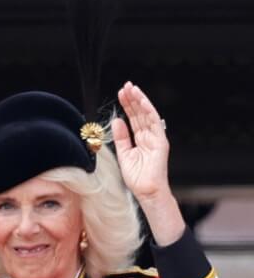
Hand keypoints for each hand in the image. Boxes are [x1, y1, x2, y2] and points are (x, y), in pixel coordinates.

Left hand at [110, 81, 184, 245]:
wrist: (146, 191)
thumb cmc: (136, 177)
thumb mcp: (123, 154)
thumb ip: (121, 137)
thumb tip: (116, 121)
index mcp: (140, 139)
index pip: (133, 118)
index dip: (127, 105)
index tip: (121, 94)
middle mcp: (149, 136)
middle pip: (140, 114)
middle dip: (132, 99)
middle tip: (125, 86)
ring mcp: (156, 138)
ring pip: (147, 115)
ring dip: (139, 101)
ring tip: (132, 89)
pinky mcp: (160, 142)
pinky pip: (154, 123)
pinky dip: (148, 111)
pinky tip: (141, 102)